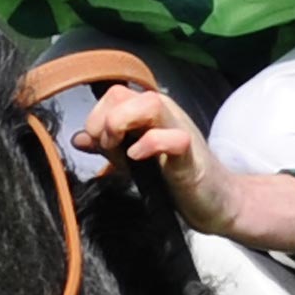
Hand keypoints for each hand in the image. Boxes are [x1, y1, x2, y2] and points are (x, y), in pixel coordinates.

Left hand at [73, 86, 294, 253]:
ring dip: (122, 124)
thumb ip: (108, 147)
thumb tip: (79, 138)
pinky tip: (139, 159)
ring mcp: (179, 130)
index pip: (112, 94)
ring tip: (121, 151)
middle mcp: (164, 114)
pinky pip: (174, 138)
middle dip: (103, 121)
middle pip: (122, 92)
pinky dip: (150, 145)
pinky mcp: (191, 155)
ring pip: (150, 103)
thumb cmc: (175, 179)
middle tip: (108, 149)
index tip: (100, 146)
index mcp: (148, 112)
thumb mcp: (133, 159)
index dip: (96, 117)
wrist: (216, 201)